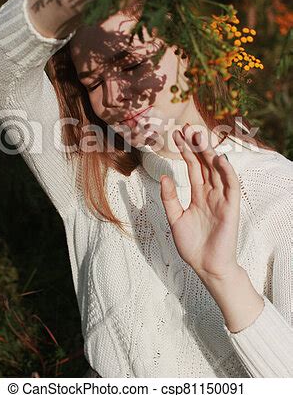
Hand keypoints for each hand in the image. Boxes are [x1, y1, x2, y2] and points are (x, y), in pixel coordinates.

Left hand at [160, 124, 240, 279]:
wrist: (206, 267)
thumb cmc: (192, 245)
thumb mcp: (175, 219)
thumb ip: (170, 198)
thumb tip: (164, 176)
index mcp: (198, 195)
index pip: (193, 167)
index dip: (185, 151)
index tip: (176, 135)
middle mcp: (211, 193)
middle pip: (205, 163)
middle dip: (196, 145)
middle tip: (187, 127)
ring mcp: (221, 199)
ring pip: (217, 170)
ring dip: (209, 152)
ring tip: (199, 135)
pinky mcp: (231, 207)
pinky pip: (230, 185)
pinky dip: (226, 171)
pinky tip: (218, 158)